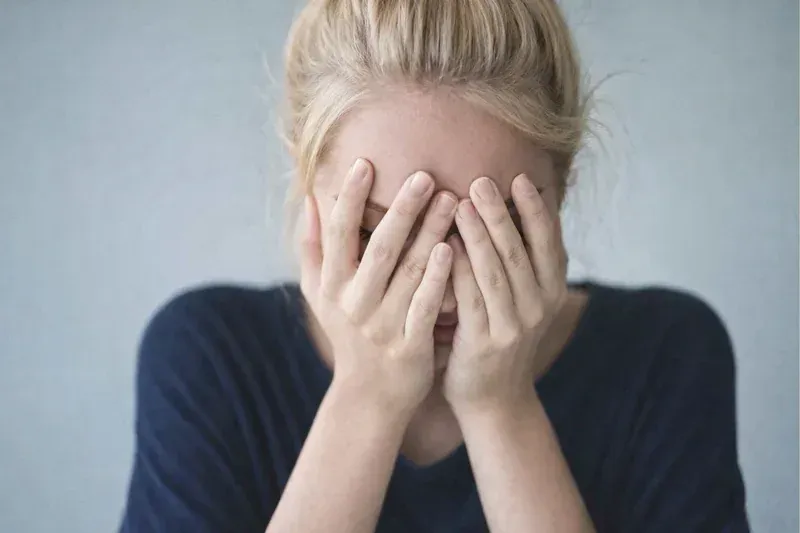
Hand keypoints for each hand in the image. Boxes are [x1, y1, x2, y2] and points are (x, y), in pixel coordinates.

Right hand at [301, 159, 457, 418]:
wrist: (369, 396)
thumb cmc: (347, 333)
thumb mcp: (319, 294)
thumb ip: (313, 247)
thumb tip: (310, 198)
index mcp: (330, 286)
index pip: (338, 234)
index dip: (348, 198)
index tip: (365, 163)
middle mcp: (353, 303)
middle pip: (379, 248)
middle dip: (401, 209)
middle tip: (424, 175)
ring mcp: (382, 325)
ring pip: (408, 272)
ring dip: (428, 233)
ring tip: (452, 200)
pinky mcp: (409, 345)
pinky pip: (425, 305)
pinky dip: (437, 278)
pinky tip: (451, 249)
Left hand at [443, 174, 566, 414]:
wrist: (494, 399)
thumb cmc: (502, 337)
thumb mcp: (523, 301)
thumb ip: (520, 263)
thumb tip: (509, 209)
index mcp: (552, 291)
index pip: (549, 242)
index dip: (537, 210)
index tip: (522, 177)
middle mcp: (538, 307)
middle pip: (519, 252)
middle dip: (501, 213)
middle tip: (482, 180)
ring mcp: (513, 327)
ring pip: (495, 272)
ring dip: (479, 235)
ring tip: (461, 203)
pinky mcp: (485, 343)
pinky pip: (470, 299)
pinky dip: (458, 271)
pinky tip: (444, 246)